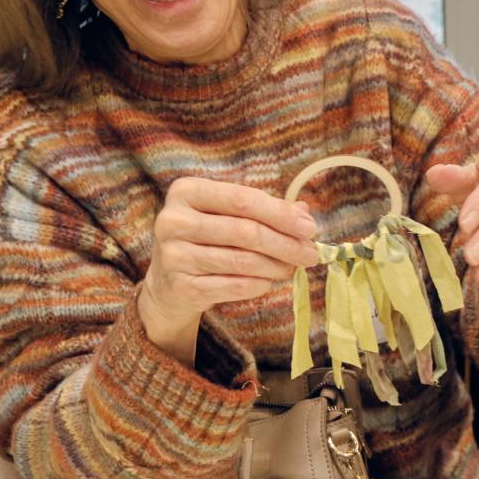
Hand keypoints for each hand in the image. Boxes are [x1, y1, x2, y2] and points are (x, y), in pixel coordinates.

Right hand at [138, 177, 320, 361]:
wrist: (168, 283)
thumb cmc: (205, 240)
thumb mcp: (228, 216)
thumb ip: (263, 210)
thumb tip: (303, 213)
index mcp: (187, 192)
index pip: (243, 199)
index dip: (280, 214)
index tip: (309, 227)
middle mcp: (174, 221)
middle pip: (244, 231)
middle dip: (285, 243)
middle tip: (310, 253)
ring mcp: (173, 255)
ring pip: (242, 260)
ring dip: (276, 265)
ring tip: (292, 267)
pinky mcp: (180, 286)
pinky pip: (233, 286)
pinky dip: (259, 284)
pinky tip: (269, 281)